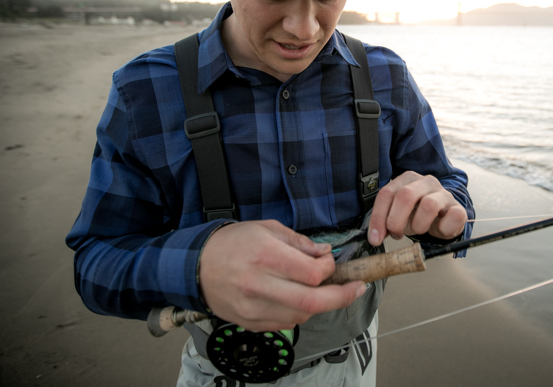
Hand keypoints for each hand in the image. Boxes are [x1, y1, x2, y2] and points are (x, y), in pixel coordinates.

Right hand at [198, 220, 365, 331]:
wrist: (195, 265)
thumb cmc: (232, 243)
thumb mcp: (267, 229)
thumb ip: (299, 242)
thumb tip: (324, 253)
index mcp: (266, 257)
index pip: (313, 273)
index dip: (331, 269)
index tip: (331, 263)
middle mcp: (260, 285)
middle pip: (313, 302)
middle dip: (342, 296)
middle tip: (357, 288)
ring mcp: (254, 307)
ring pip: (301, 315)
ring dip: (318, 304)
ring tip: (318, 289)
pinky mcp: (250, 322)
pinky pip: (285, 323)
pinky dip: (298, 312)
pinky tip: (296, 298)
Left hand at [367, 171, 467, 245]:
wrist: (444, 219)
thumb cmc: (418, 215)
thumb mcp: (399, 215)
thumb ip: (385, 221)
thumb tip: (374, 236)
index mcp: (408, 179)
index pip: (387, 193)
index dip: (378, 217)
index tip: (375, 237)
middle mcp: (426, 182)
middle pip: (405, 195)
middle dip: (396, 220)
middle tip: (396, 234)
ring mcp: (444, 193)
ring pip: (428, 205)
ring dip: (418, 224)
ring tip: (418, 231)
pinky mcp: (458, 208)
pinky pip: (452, 217)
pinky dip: (443, 228)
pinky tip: (438, 230)